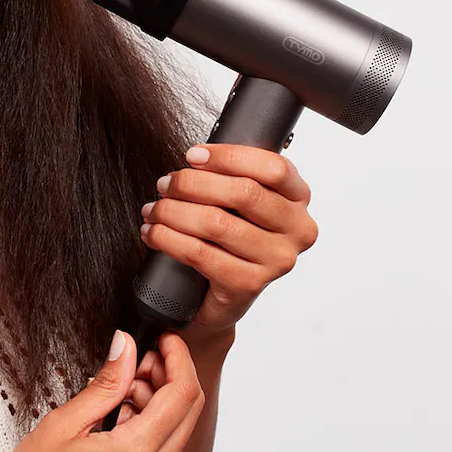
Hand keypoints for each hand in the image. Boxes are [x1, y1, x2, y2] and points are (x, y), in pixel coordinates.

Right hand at [0, 331, 203, 451]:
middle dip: (166, 372)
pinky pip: (161, 441)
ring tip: (116, 388)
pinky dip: (146, 416)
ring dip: (155, 395)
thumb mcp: (64, 424)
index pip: (182, 394)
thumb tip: (125, 345)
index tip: (164, 338)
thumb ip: (104, 384)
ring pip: (176, 423)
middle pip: (187, 407)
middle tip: (133, 358)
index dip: (178, 356)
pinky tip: (117, 410)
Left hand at [140, 143, 318, 344]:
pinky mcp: (249, 285)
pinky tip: (153, 233)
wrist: (220, 297)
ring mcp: (277, 260)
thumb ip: (230, 175)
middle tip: (164, 184)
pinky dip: (168, 238)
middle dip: (192, 183)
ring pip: (217, 223)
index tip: (192, 155)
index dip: (229, 157)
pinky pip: (200, 253)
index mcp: (298, 199)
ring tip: (153, 210)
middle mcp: (297, 230)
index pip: (274, 168)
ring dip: (173, 211)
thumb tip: (195, 157)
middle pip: (243, 193)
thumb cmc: (228, 235)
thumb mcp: (238, 201)